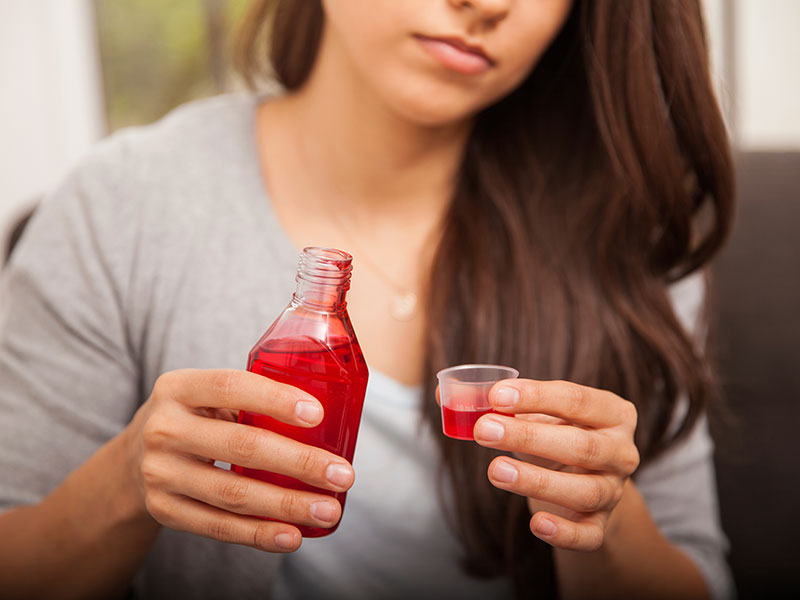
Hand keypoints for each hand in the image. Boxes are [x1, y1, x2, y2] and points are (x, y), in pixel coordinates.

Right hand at [123, 369, 354, 552]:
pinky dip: (259, 534)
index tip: (317, 415)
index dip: (275, 400)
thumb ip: (251, 398)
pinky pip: (218, 526)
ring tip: (329, 511)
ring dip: (288, 505)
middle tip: (343, 474)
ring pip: (233, 492)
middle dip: (300, 462)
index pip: (231, 386)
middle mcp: (164, 428)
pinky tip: (292, 536)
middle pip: (241, 446)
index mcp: (179, 387)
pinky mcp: (164, 510)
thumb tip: (331, 416)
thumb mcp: (206, 395)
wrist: (133, 457)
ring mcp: (160, 472)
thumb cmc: (195, 418)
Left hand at [473, 379, 638, 551]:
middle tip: (484, 431)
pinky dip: (564, 533)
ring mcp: (614, 491)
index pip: (577, 399)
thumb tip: (442, 395)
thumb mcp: (536, 413)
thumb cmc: (556, 433)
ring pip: (584, 491)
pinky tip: (536, 524)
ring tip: (495, 470)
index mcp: (612, 412)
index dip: (535, 396)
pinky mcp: (601, 525)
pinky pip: (589, 535)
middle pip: (581, 446)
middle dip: (529, 438)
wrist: (585, 478)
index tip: (495, 396)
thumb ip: (496, 402)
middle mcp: (622, 451)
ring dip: (537, 481)